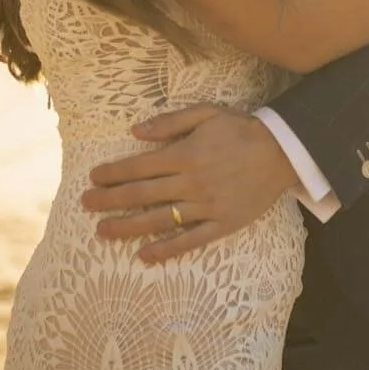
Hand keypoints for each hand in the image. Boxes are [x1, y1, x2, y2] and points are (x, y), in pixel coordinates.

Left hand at [80, 107, 298, 263]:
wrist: (283, 152)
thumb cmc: (242, 129)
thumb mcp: (206, 113)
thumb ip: (170, 122)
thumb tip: (135, 132)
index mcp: (184, 155)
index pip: (138, 166)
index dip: (112, 173)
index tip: (93, 178)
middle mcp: (191, 182)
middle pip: (141, 194)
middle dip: (109, 200)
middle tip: (85, 204)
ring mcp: (206, 205)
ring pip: (159, 220)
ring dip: (127, 227)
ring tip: (102, 232)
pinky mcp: (222, 223)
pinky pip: (190, 240)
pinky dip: (166, 250)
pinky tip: (145, 256)